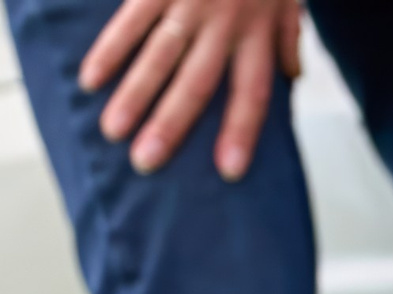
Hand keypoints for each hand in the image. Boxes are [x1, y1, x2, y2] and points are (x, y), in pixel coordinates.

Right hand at [79, 0, 302, 181]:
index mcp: (259, 33)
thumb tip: (292, 79)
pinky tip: (92, 78)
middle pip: (197, 83)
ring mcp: (188, 3)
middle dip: (171, 125)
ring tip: (113, 132)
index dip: (241, 132)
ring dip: (134, 95)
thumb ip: (290, 37)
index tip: (229, 170)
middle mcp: (224, 23)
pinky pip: (131, 19)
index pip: (253, 92)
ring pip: (158, 55)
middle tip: (147, 162)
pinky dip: (110, 48)